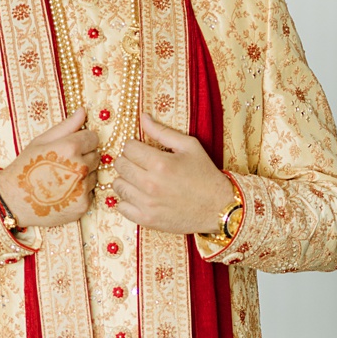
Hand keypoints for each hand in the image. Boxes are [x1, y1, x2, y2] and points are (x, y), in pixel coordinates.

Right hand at [0, 112, 99, 229]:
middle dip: (84, 157)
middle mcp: (80, 168)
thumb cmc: (24, 168)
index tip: (71, 146)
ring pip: (94, 175)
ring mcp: (83, 188)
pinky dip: (81, 192)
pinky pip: (90, 192)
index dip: (83, 140)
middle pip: (96, 156)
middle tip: (63, 163)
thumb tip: (83, 111)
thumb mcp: (40, 141)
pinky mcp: (84, 205)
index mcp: (70, 148)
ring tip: (62, 178)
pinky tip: (64, 192)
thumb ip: (66, 126)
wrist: (13, 201)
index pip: (93, 137)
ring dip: (84, 175)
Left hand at [100, 113, 236, 235]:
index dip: (134, 146)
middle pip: (120, 165)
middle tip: (141, 165)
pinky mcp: (147, 220)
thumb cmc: (205, 175)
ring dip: (127, 180)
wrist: (219, 208)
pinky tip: (140, 197)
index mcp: (160, 163)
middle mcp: (150, 183)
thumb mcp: (189, 147)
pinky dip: (127, 201)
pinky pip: (121, 207)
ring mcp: (147, 204)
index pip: (128, 148)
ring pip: (118, 185)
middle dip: (129, 161)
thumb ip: (162, 131)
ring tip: (140, 181)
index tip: (143, 151)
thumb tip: (142, 117)